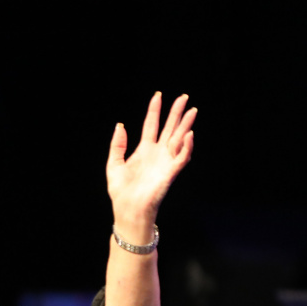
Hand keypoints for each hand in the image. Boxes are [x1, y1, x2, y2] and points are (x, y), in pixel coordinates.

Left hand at [106, 92, 195, 237]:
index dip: (155, 110)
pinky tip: (189, 134)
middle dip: (176, 113)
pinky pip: (182, 157)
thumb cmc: (121, 191)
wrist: (128, 209)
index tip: (158, 95)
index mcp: (144, 150)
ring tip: (192, 110)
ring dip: (186, 125)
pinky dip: (187, 146)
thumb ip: (117, 145)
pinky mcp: (171, 172)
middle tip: (184, 97)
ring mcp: (165, 162)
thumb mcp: (113, 164)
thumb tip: (120, 125)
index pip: (152, 125)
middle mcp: (157, 153)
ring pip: (179, 139)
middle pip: (169, 128)